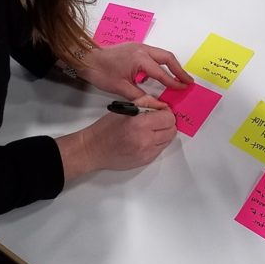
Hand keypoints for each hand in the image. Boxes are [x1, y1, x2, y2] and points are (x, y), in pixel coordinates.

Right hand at [56, 95, 177, 179]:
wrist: (93, 149)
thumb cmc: (105, 129)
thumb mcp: (125, 108)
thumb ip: (147, 102)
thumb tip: (162, 106)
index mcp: (140, 124)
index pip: (168, 118)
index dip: (166, 113)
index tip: (161, 112)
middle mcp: (145, 140)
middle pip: (171, 130)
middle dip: (166, 124)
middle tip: (156, 121)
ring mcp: (146, 153)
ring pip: (168, 141)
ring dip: (163, 134)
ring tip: (149, 130)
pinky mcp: (145, 161)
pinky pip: (160, 150)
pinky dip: (156, 143)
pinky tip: (145, 139)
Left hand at [78, 43, 193, 98]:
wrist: (86, 59)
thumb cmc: (101, 72)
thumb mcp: (121, 88)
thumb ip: (141, 96)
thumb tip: (156, 104)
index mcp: (140, 59)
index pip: (161, 73)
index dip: (174, 82)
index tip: (184, 88)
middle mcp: (142, 49)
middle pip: (168, 58)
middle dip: (179, 70)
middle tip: (188, 81)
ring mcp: (139, 46)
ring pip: (161, 54)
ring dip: (171, 65)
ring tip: (178, 78)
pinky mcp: (135, 48)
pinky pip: (153, 54)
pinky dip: (160, 63)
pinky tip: (158, 75)